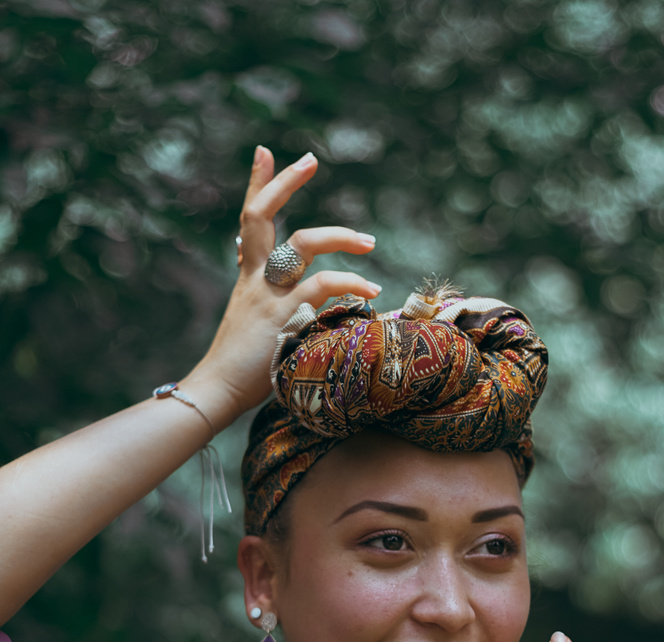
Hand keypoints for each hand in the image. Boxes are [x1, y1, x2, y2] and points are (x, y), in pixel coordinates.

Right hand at [184, 146, 381, 419]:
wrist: (217, 391)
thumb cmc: (239, 372)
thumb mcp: (254, 330)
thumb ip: (275, 311)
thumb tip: (307, 310)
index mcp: (247, 279)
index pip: (250, 221)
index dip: (258, 184)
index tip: (265, 150)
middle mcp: (254, 279)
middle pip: (262, 216)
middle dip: (285, 183)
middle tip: (311, 160)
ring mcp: (268, 294)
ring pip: (302, 244)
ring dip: (339, 236)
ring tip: (368, 243)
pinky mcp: (285, 315)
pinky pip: (322, 286)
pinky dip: (349, 283)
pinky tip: (370, 290)